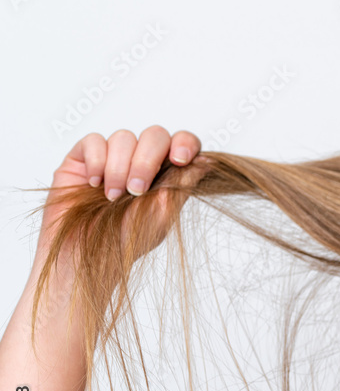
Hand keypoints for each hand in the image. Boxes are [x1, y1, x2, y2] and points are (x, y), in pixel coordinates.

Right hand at [39, 127, 204, 270]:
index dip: (184, 143)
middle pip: (154, 135)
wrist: (87, 255)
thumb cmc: (127, 240)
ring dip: (120, 167)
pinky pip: (94, 141)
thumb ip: (181, 186)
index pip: (182, 142)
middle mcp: (140, 160)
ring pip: (124, 137)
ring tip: (113, 197)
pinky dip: (97, 161)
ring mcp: (112, 157)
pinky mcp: (82, 159)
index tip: (180, 160)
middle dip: (147, 160)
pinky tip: (95, 184)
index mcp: (165, 172)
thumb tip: (205, 161)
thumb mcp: (162, 216)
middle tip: (137, 190)